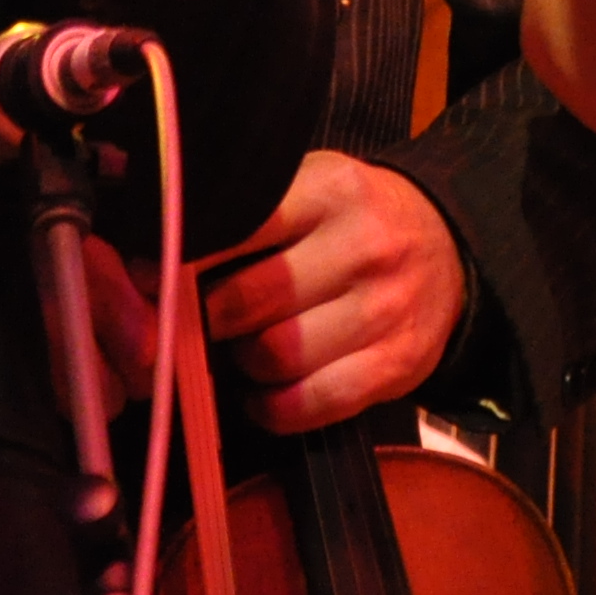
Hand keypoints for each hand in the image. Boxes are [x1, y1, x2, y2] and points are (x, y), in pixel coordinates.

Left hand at [74, 149, 472, 433]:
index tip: (145, 277)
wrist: (450, 248)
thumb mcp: (310, 187)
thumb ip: (247, 211)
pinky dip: (273, 408)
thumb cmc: (353, 218)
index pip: (238, 227)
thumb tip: (151, 242)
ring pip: (276, 356)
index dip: (181, 260)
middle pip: (250, 301)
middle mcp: (363, 246)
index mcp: (330, 191)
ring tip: (239, 349)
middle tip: (190, 322)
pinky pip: (312, 404)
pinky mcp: (399, 365)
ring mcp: (385, 309)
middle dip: (206, 320)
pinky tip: (265, 391)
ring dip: (241, 363)